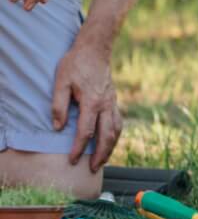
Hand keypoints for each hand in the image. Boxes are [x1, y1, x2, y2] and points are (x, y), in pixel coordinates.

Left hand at [51, 38, 122, 172]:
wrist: (95, 49)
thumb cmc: (76, 64)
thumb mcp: (61, 82)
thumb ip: (59, 105)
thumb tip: (58, 127)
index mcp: (92, 101)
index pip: (86, 131)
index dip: (79, 148)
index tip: (72, 160)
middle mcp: (106, 104)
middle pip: (106, 135)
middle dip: (100, 154)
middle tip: (92, 169)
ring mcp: (112, 102)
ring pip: (116, 129)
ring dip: (111, 147)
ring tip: (102, 160)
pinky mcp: (113, 99)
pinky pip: (118, 121)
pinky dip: (115, 135)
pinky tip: (110, 141)